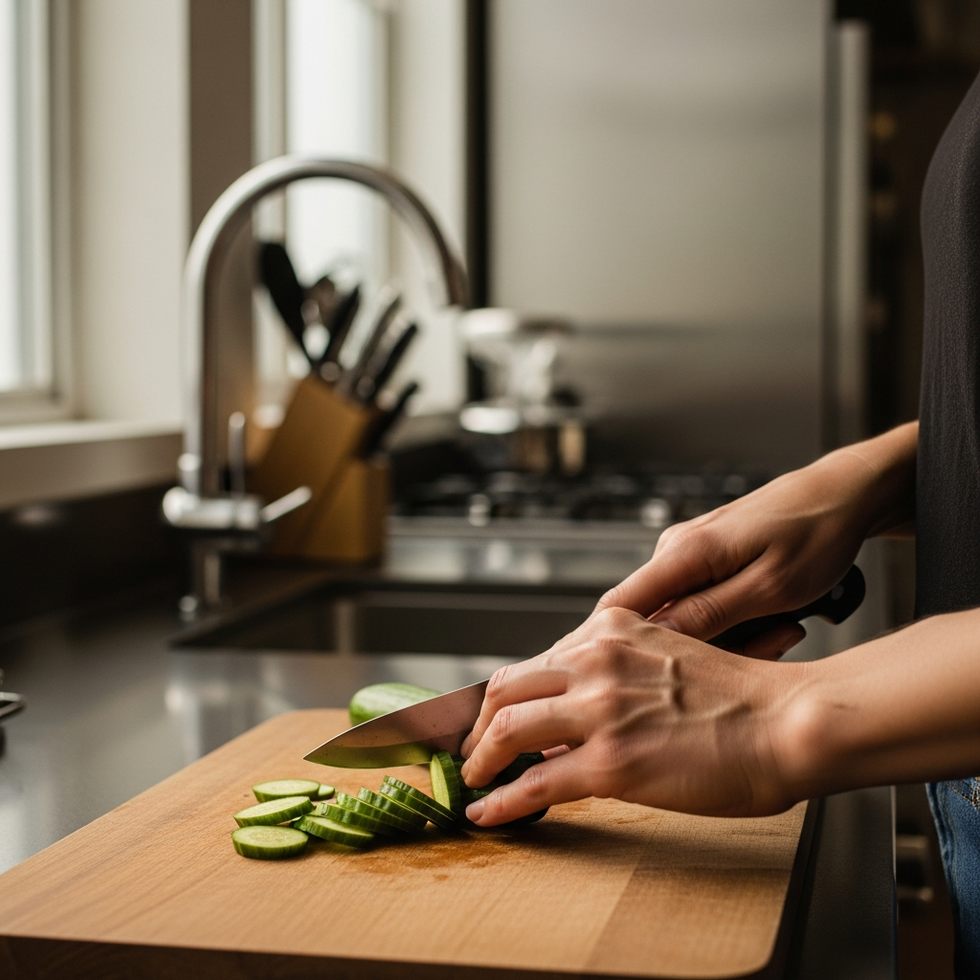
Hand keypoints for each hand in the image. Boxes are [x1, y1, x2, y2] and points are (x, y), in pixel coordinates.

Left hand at [460, 606, 807, 825]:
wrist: (786, 722)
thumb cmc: (742, 696)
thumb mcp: (667, 657)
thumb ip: (615, 673)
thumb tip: (572, 713)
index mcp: (610, 630)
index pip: (534, 661)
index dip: (502, 695)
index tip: (490, 717)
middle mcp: (596, 661)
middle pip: (505, 689)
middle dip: (477, 724)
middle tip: (471, 748)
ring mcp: (599, 711)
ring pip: (506, 730)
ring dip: (479, 760)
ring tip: (474, 779)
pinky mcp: (610, 762)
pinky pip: (535, 783)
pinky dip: (502, 800)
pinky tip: (488, 811)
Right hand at [598, 425, 917, 649]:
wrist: (843, 497)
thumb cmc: (816, 533)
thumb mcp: (771, 587)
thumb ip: (709, 614)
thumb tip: (656, 639)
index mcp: (683, 552)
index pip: (618, 606)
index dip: (616, 649)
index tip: (640, 683)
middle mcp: (675, 550)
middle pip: (653, 621)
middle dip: (698, 652)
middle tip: (765, 650)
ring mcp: (689, 555)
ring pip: (681, 618)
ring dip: (727, 639)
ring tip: (783, 631)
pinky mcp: (705, 561)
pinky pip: (700, 605)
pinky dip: (733, 624)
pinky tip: (774, 622)